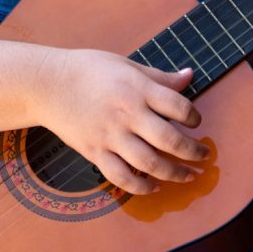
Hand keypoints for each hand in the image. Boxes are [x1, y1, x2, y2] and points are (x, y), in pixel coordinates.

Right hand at [33, 48, 208, 194]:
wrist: (47, 84)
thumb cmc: (89, 70)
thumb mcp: (127, 65)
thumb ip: (160, 76)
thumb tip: (190, 76)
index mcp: (138, 88)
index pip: (178, 106)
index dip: (194, 116)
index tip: (196, 122)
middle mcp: (127, 113)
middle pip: (169, 140)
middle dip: (193, 152)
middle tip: (204, 156)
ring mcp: (110, 135)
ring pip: (149, 163)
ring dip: (174, 174)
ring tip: (189, 176)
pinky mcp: (95, 152)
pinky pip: (121, 177)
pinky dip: (140, 186)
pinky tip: (153, 186)